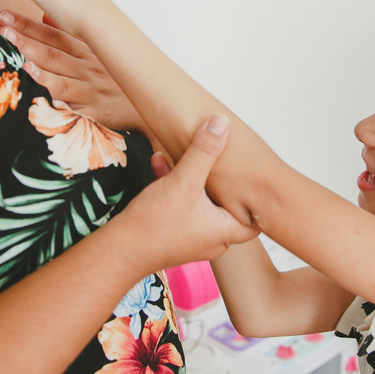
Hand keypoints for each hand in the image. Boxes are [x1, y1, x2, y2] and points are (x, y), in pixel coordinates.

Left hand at [0, 11, 144, 131]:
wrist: (144, 112)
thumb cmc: (118, 85)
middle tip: (2, 23)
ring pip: (56, 65)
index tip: (6, 15)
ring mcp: (89, 84)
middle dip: (24, 33)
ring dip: (30, 51)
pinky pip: (65, 92)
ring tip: (9, 41)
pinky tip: (30, 74)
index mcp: (88, 51)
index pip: (55, 33)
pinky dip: (47, 81)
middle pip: (51, 45)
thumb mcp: (99, 57)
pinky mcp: (91, 105)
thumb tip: (46, 17)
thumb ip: (72, 37)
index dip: (29, 24)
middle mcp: (87, 64)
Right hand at [119, 116, 256, 268]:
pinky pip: (180, 206)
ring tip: (181, 154)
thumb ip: (203, 151)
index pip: (255, 220)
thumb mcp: (183, 181)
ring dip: (191, 177)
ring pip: (200, 202)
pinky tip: (158, 162)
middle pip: (226, 205)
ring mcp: (191, 240)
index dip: (255, 199)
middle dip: (219, 181)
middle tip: (223, 160)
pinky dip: (174, 186)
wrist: (119, 250)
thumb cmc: (154, 223)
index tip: (253, 178)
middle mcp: (212, 240)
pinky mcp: (172, 235)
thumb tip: (221, 123)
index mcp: (224, 232)